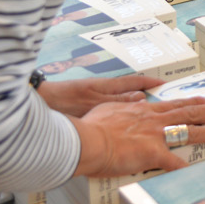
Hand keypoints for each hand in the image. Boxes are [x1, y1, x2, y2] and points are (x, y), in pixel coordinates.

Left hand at [38, 74, 160, 116]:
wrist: (41, 102)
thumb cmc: (67, 101)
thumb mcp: (96, 101)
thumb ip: (118, 100)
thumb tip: (142, 97)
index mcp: (108, 86)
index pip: (135, 81)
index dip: (150, 82)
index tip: (163, 84)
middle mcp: (104, 90)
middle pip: (129, 90)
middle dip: (143, 94)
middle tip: (158, 102)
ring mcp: (95, 97)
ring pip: (119, 100)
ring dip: (129, 105)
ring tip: (141, 114)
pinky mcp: (86, 106)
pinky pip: (108, 108)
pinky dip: (116, 112)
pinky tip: (117, 122)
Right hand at [72, 96, 204, 178]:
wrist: (86, 139)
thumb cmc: (92, 125)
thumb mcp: (110, 107)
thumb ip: (125, 104)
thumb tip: (136, 100)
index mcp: (146, 111)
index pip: (177, 105)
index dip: (195, 102)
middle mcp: (155, 121)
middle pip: (192, 112)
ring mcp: (156, 136)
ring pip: (192, 132)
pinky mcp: (152, 153)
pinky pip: (172, 162)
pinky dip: (183, 167)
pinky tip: (196, 171)